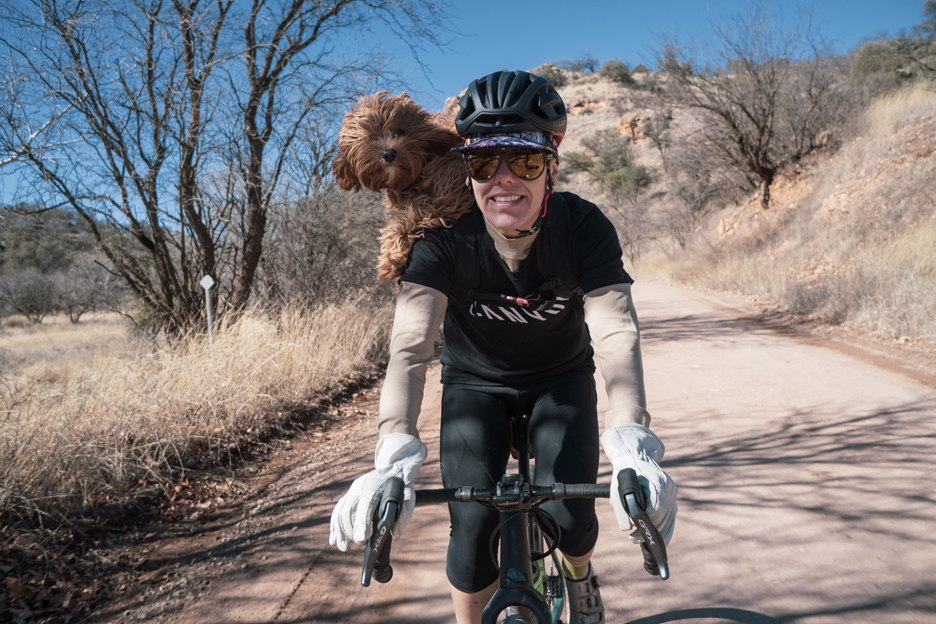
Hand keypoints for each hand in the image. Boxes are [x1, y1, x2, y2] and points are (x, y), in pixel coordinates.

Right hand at [329, 433, 426, 551]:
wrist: (394, 468)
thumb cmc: (402, 485)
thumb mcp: (410, 497)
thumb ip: (404, 515)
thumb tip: (394, 534)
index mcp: (375, 487)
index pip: (365, 504)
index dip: (361, 522)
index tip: (362, 539)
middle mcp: (360, 487)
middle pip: (349, 509)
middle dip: (350, 530)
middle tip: (357, 544)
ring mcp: (353, 490)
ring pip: (341, 510)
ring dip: (340, 531)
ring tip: (343, 547)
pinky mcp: (350, 494)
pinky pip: (338, 510)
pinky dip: (335, 526)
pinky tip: (334, 539)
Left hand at [601, 424, 676, 544]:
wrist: (634, 456)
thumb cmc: (624, 474)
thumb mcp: (616, 490)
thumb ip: (620, 509)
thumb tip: (628, 528)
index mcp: (656, 483)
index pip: (656, 511)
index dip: (645, 525)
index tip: (635, 535)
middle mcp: (668, 487)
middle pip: (664, 518)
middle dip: (651, 532)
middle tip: (635, 540)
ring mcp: (672, 491)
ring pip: (670, 519)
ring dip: (659, 533)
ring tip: (644, 540)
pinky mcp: (672, 495)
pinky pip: (671, 514)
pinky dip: (664, 526)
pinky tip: (657, 536)